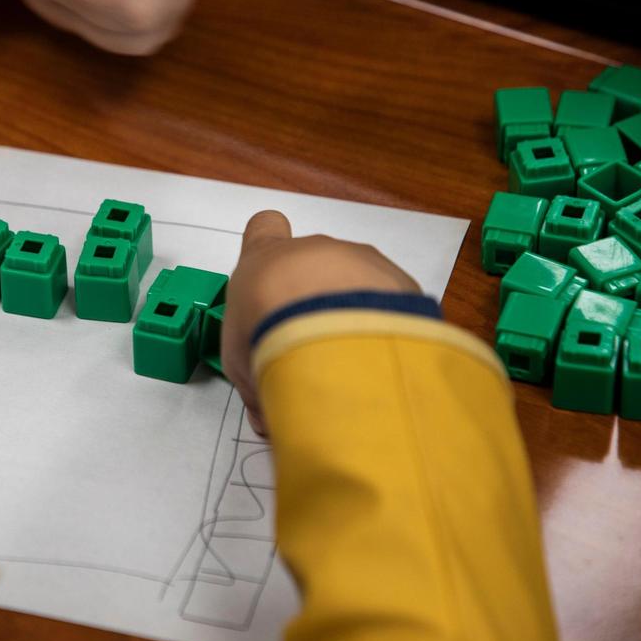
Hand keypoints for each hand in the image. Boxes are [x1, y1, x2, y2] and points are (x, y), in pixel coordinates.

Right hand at [221, 211, 420, 435]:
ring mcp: (360, 260)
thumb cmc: (262, 329)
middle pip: (314, 265)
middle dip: (315, 303)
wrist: (325, 326)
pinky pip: (389, 304)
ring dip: (353, 317)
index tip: (272, 281)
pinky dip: (384, 329)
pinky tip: (377, 361)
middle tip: (311, 349)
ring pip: (356, 285)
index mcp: (265, 256)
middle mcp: (314, 249)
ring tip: (349, 363)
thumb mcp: (241, 362)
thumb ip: (254, 378)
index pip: (264, 227)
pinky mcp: (399, 281)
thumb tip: (266, 413)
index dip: (268, 247)